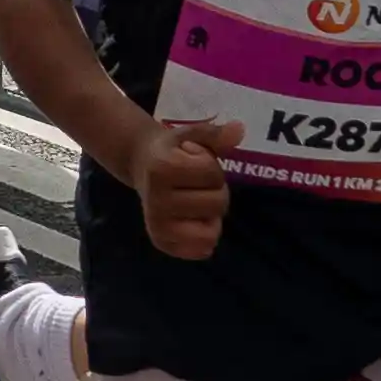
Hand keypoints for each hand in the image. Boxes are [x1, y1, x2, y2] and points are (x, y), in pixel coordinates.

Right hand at [122, 116, 243, 260]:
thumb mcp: (192, 135)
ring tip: (196, 202)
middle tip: (196, 183)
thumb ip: (216, 134)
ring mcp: (157, 225)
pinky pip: (201, 250)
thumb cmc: (172, 149)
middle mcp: (157, 200)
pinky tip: (193, 219)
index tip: (191, 159)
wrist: (141, 164)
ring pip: (212, 232)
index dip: (210, 165)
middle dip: (215, 191)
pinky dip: (204, 235)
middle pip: (217, 204)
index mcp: (162, 168)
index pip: (213, 174)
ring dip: (211, 216)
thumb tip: (239, 130)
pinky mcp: (161, 242)